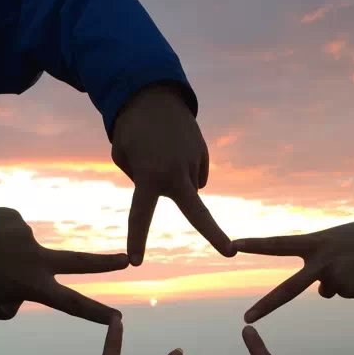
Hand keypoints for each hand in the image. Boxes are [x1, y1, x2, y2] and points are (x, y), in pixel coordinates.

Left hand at [0, 208, 128, 323]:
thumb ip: (6, 304)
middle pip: (78, 261)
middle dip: (104, 263)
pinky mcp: (12, 216)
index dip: (94, 313)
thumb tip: (15, 293)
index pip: (70, 303)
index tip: (116, 319)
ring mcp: (25, 234)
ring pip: (23, 250)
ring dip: (7, 254)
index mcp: (30, 284)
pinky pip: (9, 231)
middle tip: (126, 260)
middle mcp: (35, 258)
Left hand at [111, 84, 234, 264]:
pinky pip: (193, 174)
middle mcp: (175, 172)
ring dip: (174, 178)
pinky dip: (184, 168)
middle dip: (214, 234)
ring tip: (161, 151)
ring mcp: (193, 163)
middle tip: (230, 252)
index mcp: (149, 176)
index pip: (141, 215)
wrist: (151, 93)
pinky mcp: (202, 154)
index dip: (137, 239)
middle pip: (197, 212)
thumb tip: (176, 190)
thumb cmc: (130, 130)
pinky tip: (175, 149)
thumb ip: (142, 180)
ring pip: (186, 187)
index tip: (136, 262)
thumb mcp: (122, 156)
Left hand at [233, 215, 353, 322]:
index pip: (279, 244)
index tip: (233, 245)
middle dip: (266, 306)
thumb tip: (322, 294)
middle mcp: (321, 261)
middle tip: (245, 319)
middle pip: (289, 289)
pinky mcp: (351, 290)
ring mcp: (335, 277)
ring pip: (329, 291)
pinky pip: (347, 294)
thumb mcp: (337, 245)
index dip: (256, 245)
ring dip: (345, 281)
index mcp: (316, 242)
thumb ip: (322, 267)